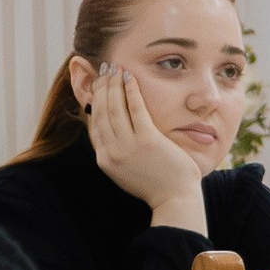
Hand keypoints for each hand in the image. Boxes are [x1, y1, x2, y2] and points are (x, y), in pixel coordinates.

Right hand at [86, 60, 207, 230]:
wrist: (175, 200)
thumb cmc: (156, 185)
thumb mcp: (127, 171)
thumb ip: (118, 152)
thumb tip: (113, 131)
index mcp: (105, 160)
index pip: (94, 124)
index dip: (94, 102)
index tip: (96, 86)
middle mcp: (112, 153)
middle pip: (101, 112)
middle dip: (101, 88)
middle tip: (104, 71)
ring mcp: (128, 147)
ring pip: (114, 108)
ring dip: (113, 85)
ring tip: (115, 69)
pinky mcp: (147, 140)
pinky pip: (135, 109)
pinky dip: (131, 90)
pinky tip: (130, 77)